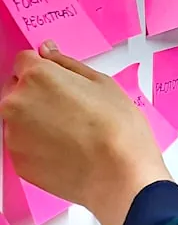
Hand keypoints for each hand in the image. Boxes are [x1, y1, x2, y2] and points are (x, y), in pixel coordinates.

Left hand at [0, 43, 170, 224]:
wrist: (118, 172)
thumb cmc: (117, 126)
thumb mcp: (102, 82)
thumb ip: (67, 63)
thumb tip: (47, 51)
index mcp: (37, 77)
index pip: (24, 61)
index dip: (44, 68)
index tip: (59, 80)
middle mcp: (15, 103)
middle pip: (19, 90)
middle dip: (39, 94)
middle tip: (72, 108)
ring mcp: (12, 134)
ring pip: (21, 118)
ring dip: (38, 120)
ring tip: (72, 131)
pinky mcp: (17, 161)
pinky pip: (24, 144)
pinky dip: (39, 144)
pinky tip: (67, 148)